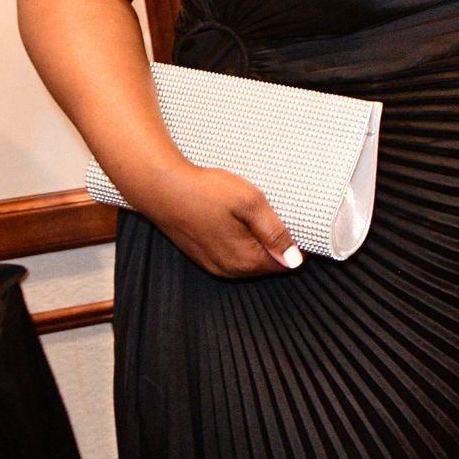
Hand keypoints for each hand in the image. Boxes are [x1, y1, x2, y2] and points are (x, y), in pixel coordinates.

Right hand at [131, 161, 303, 277]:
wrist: (162, 188)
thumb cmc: (206, 192)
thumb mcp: (250, 203)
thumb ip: (275, 232)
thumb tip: (295, 260)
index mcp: (247, 260)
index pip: (287, 264)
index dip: (296, 244)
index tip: (295, 222)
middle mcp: (231, 270)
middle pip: (268, 263)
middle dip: (276, 244)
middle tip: (273, 214)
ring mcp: (214, 265)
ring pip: (250, 259)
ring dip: (257, 242)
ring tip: (251, 215)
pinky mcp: (203, 256)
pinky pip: (232, 255)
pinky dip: (239, 241)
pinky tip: (233, 220)